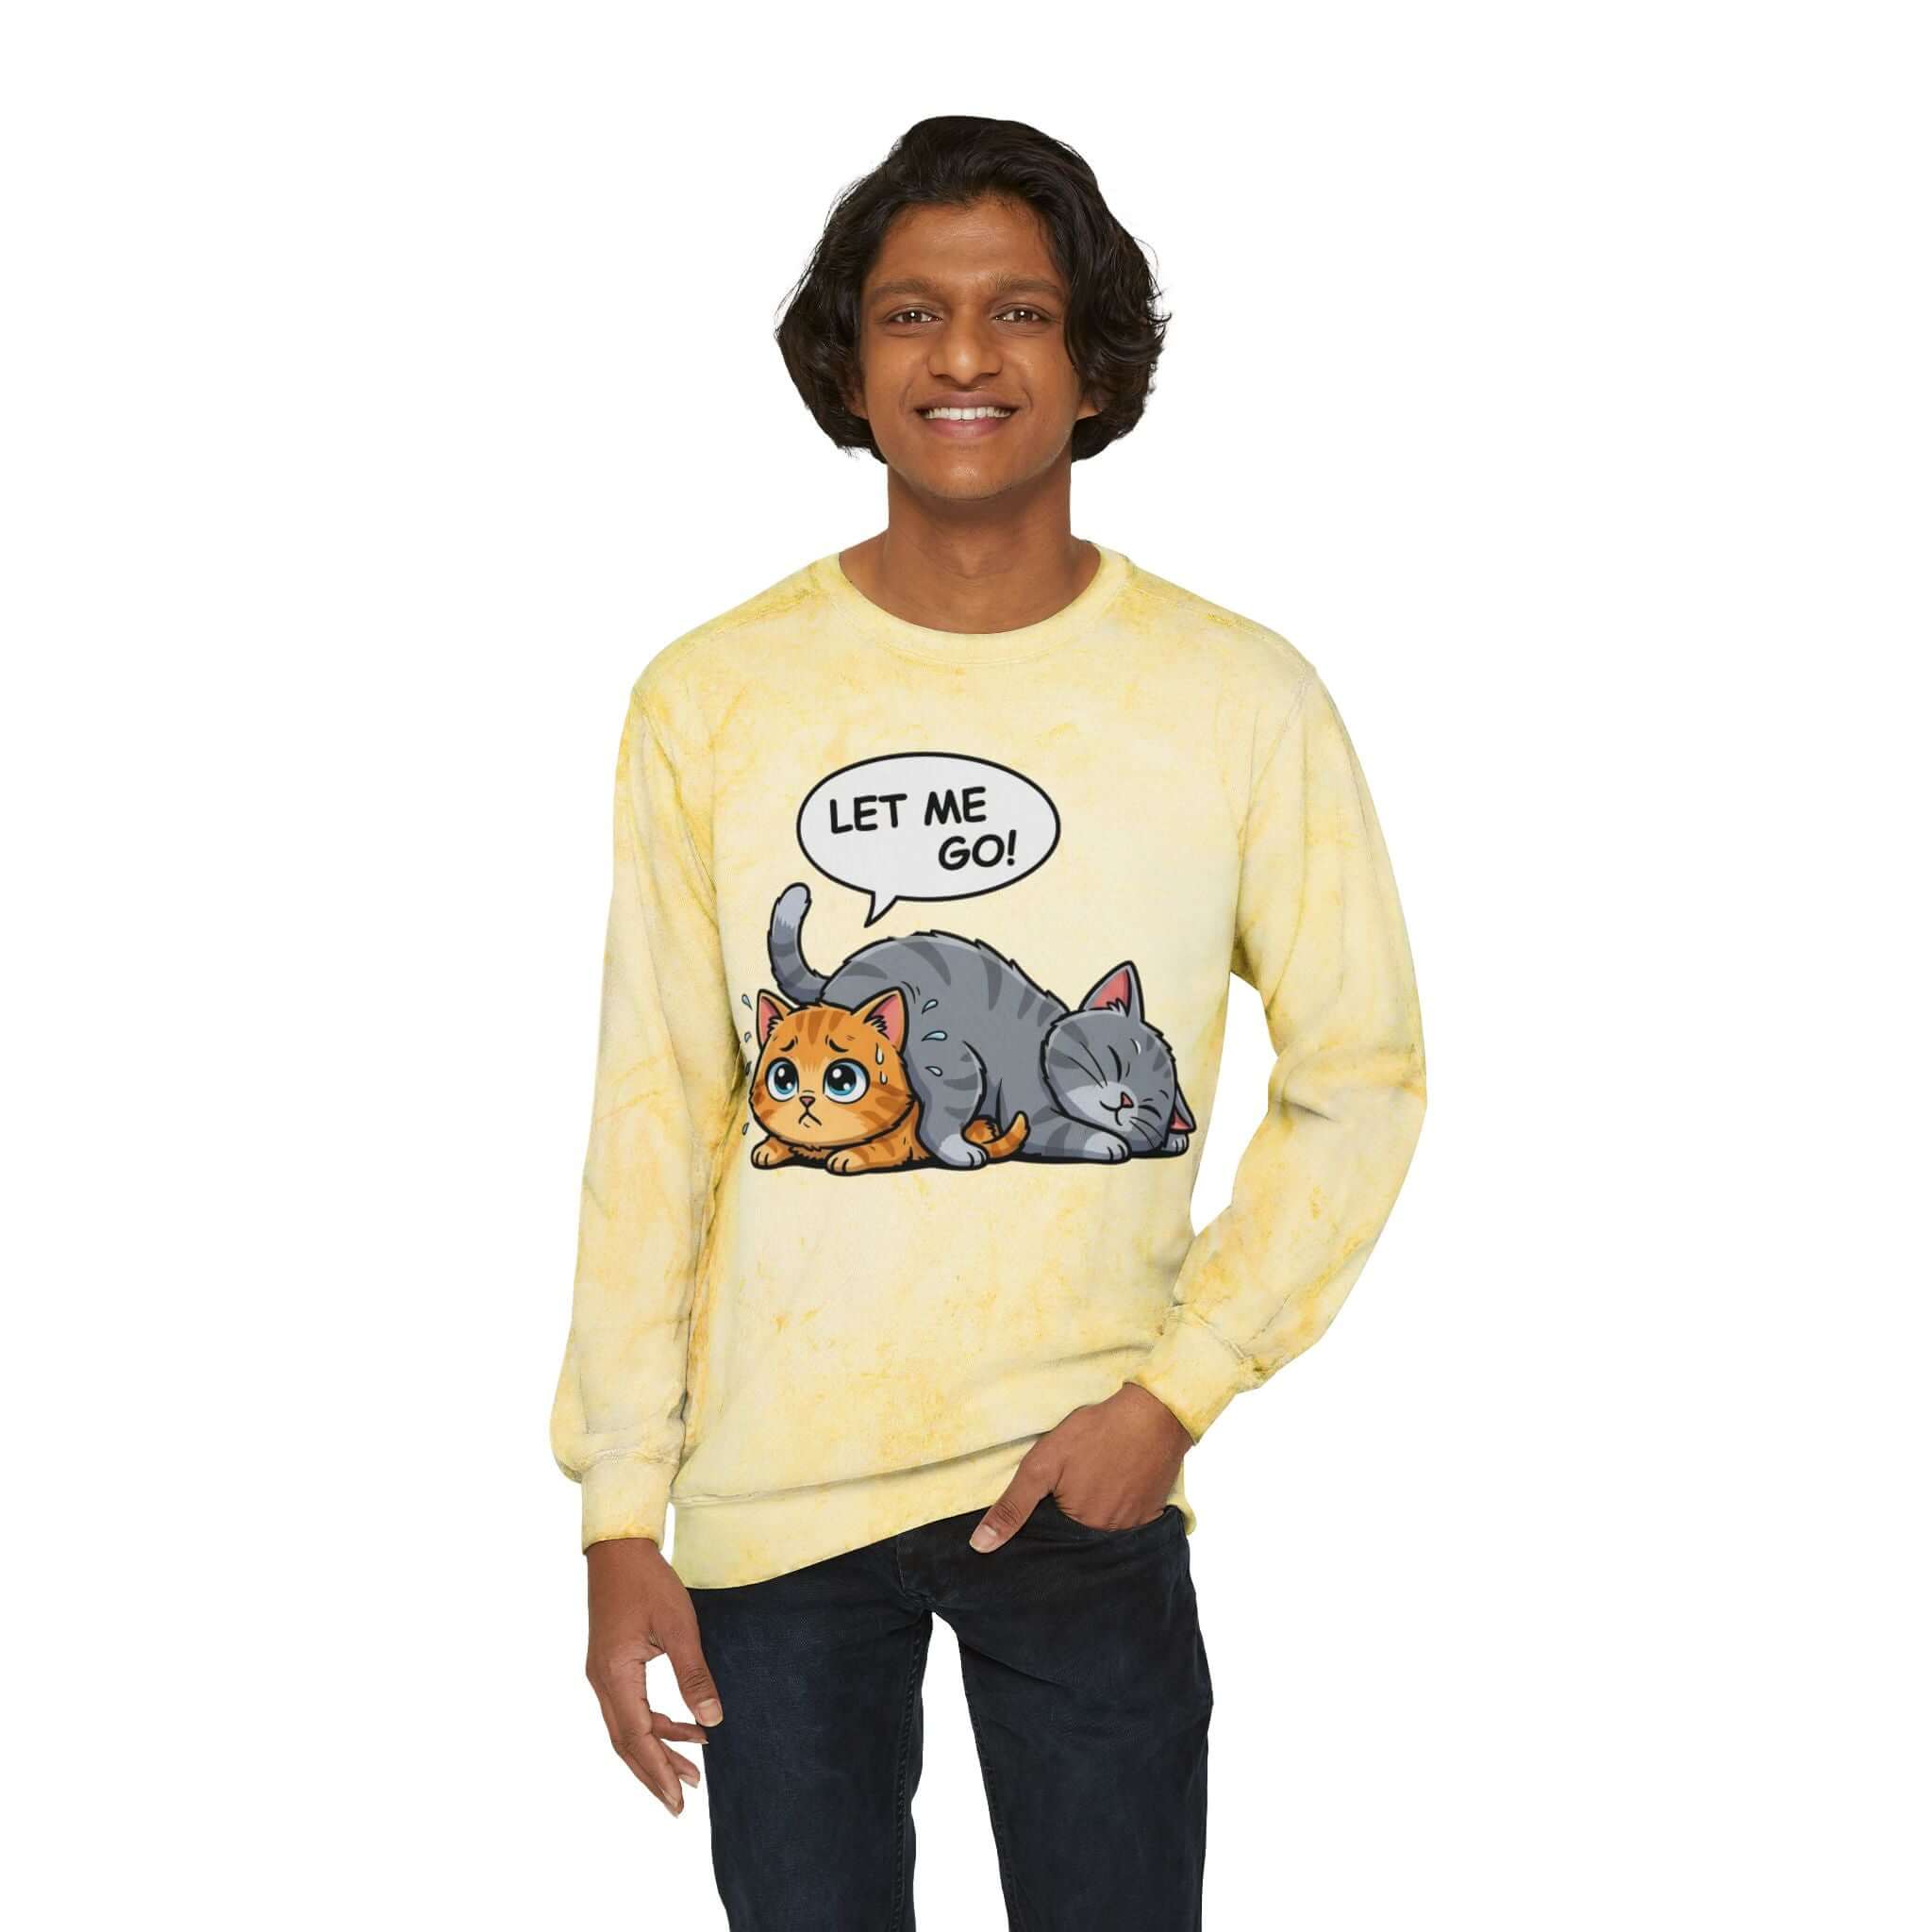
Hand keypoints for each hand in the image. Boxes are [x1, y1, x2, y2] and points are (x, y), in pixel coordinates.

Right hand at [585, 1535, 722, 1814]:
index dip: (657, 1771)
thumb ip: (694, 1675)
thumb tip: (712, 1721)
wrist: (618, 1548)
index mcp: (615, 1675)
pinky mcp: (611, 1666)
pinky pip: (630, 1708)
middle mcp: (602, 1681)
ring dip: (658, 1751)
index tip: (676, 1800)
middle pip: (628, 1742)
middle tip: (683, 1801)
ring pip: (628, 1728)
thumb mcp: (678, 1626)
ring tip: (692, 1771)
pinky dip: (656, 1725)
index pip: (636, 1737)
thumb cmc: (647, 1581)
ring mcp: (603, 1675)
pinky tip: (686, 1728)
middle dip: (655, 1773)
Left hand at [968, 1383, 1193, 1551]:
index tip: (1038, 1514)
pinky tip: (1112, 1490)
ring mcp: (1133, 1528)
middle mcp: (1108, 1539)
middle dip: (1066, 1529)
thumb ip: (1013, 1505)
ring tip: (1088, 1491)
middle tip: (1067, 1493)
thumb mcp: (1042, 1463)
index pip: (1049, 1547)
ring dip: (1091, 1521)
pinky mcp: (1152, 1515)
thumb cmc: (1095, 1434)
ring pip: (1102, 1536)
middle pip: (1077, 1544)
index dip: (1039, 1533)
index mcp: (1078, 1530)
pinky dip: (1117, 1513)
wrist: (1154, 1415)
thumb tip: (980, 1545)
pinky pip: (1128, 1526)